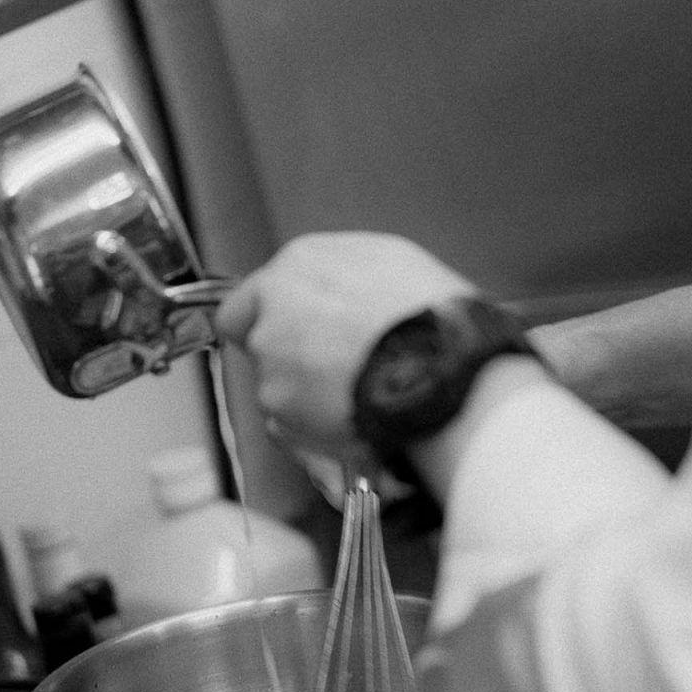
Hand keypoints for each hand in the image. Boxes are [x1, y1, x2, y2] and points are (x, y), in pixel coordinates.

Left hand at [215, 232, 475, 459]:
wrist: (443, 373)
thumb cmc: (432, 317)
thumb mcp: (393, 261)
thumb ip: (342, 271)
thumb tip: (333, 287)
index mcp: (299, 265)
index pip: (248, 301)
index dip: (271, 322)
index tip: (293, 337)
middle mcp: (273, 311)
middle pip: (262, 346)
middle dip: (293, 362)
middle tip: (340, 371)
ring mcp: (271, 364)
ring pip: (278, 389)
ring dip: (309, 398)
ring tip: (361, 398)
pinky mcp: (281, 409)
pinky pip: (292, 427)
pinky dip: (317, 431)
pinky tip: (357, 422)